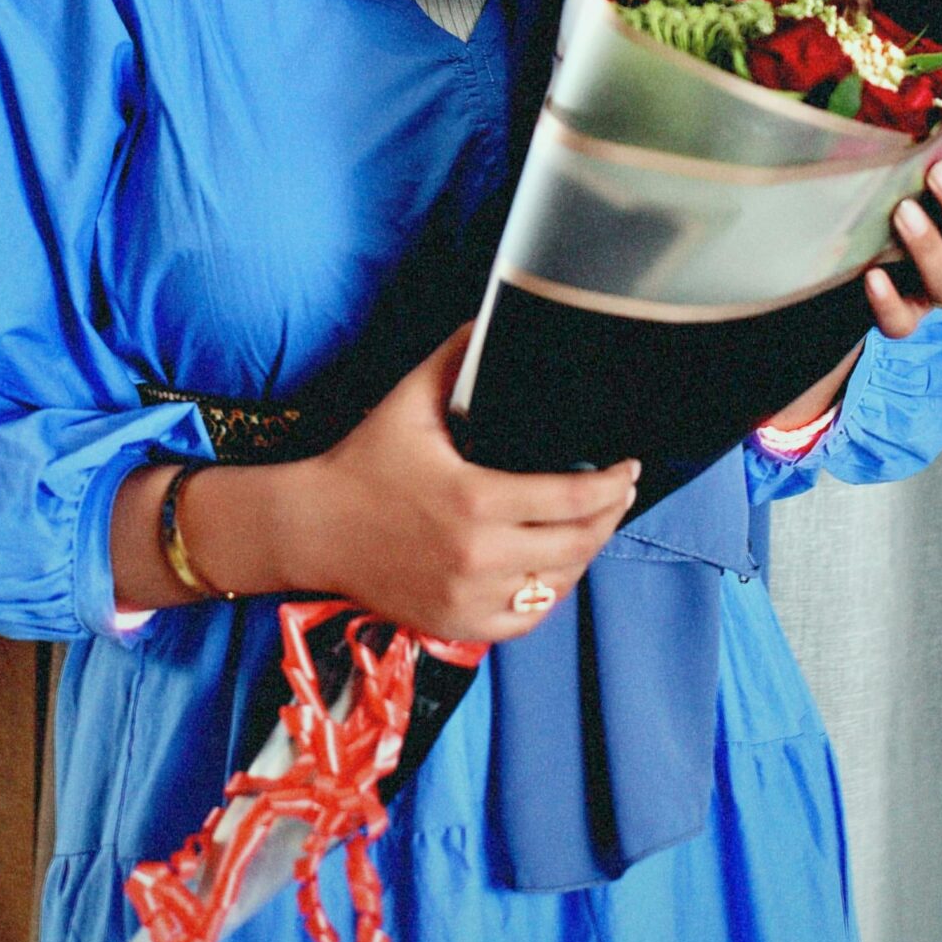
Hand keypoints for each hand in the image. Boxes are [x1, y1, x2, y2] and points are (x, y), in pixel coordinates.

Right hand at [288, 325, 640, 645]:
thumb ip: (457, 358)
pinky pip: (527, 619)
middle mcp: (478, 555)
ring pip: (558, 584)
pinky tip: (556, 568)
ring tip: (595, 524)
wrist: (312, 529)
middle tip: (621, 493)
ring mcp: (469, 597)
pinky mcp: (457, 623)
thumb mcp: (409, 401)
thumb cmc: (363, 462)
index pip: (572, 498)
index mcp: (475, 499)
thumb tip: (492, 317)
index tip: (629, 468)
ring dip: (586, 553)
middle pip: (577, 544)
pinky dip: (550, 594)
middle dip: (610, 517)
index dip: (613, 484)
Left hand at [864, 142, 941, 338]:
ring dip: (931, 249)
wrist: (843, 245)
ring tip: (902, 212)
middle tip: (938, 174)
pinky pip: (903, 321)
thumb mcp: (926, 145)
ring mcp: (932, 286)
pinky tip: (873, 277)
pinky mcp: (899, 312)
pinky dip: (891, 304)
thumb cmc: (897, 184)